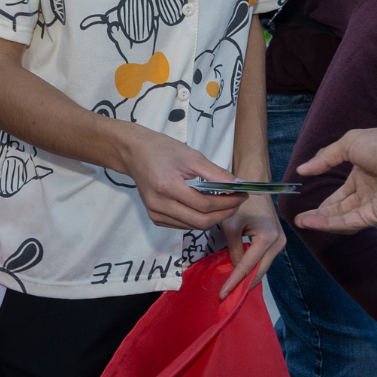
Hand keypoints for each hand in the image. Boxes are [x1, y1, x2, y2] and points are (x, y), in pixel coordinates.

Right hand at [117, 128, 244, 230]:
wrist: (135, 153)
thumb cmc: (163, 150)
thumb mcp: (192, 156)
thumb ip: (216, 173)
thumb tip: (238, 184)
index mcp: (167, 186)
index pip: (204, 204)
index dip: (226, 203)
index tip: (241, 195)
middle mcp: (159, 205)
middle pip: (200, 221)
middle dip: (223, 214)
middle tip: (236, 203)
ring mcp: (155, 214)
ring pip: (193, 226)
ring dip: (213, 218)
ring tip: (225, 204)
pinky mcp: (155, 218)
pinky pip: (183, 225)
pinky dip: (198, 219)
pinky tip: (207, 208)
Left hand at [219, 193, 285, 298]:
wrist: (255, 185)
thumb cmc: (241, 202)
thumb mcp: (231, 225)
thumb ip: (233, 250)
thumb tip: (235, 270)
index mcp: (267, 237)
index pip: (248, 266)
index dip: (235, 282)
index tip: (223, 295)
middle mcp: (278, 242)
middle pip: (259, 271)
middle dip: (244, 285)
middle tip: (228, 298)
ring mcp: (280, 243)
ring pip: (262, 267)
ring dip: (248, 278)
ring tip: (233, 290)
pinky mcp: (278, 242)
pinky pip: (264, 260)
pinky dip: (253, 268)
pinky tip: (241, 277)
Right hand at [294, 128, 376, 233]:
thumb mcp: (349, 143)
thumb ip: (325, 158)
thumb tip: (302, 169)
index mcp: (363, 174)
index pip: (341, 192)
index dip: (325, 201)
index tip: (307, 206)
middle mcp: (367, 192)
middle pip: (340, 208)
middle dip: (320, 214)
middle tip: (300, 218)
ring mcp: (372, 205)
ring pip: (342, 217)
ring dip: (321, 221)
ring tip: (301, 222)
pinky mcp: (376, 216)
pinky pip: (349, 222)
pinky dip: (330, 223)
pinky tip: (312, 223)